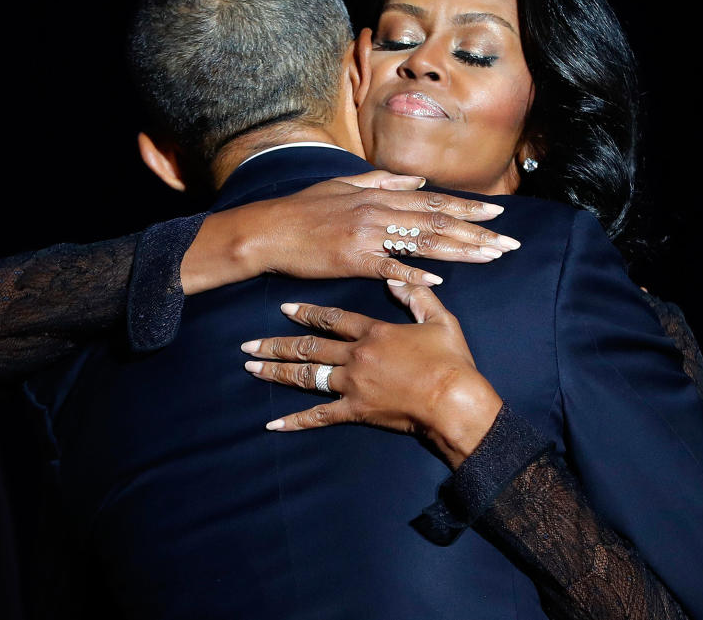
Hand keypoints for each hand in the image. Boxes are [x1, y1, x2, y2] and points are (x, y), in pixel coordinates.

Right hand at [182, 171, 519, 293]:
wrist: (269, 229)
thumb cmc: (305, 209)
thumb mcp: (345, 184)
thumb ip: (383, 180)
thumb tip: (417, 180)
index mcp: (380, 194)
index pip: (434, 201)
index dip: (469, 208)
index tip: (499, 214)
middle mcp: (380, 210)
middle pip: (439, 221)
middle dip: (479, 232)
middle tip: (510, 242)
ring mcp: (368, 234)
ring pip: (424, 241)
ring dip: (461, 250)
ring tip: (491, 256)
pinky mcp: (353, 259)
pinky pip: (390, 266)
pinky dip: (415, 272)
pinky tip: (440, 279)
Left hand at [241, 281, 503, 468]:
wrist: (454, 401)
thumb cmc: (451, 362)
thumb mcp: (440, 320)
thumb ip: (416, 298)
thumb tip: (396, 280)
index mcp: (375, 332)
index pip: (333, 318)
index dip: (307, 313)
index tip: (284, 308)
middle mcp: (356, 356)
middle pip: (309, 346)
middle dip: (276, 344)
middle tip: (248, 344)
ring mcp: (353, 384)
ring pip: (307, 376)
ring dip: (277, 372)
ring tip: (251, 368)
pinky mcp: (356, 411)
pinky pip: (319, 417)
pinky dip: (295, 421)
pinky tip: (273, 423)